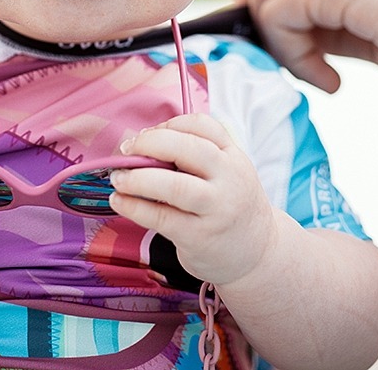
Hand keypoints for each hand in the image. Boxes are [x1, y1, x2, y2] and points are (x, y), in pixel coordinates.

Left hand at [108, 114, 276, 285]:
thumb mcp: (227, 174)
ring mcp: (216, 209)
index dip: (168, 125)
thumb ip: (196, 157)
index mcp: (233, 157)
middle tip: (126, 151)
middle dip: (148, 144)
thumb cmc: (230, 206)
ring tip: (118, 178)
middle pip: (187, 148)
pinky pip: (161, 217)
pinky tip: (119, 202)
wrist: (258, 253)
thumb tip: (141, 143)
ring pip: (173, 185)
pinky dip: (134, 207)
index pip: (202, 125)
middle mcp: (229, 179)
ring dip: (137, 178)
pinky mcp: (199, 237)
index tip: (145, 134)